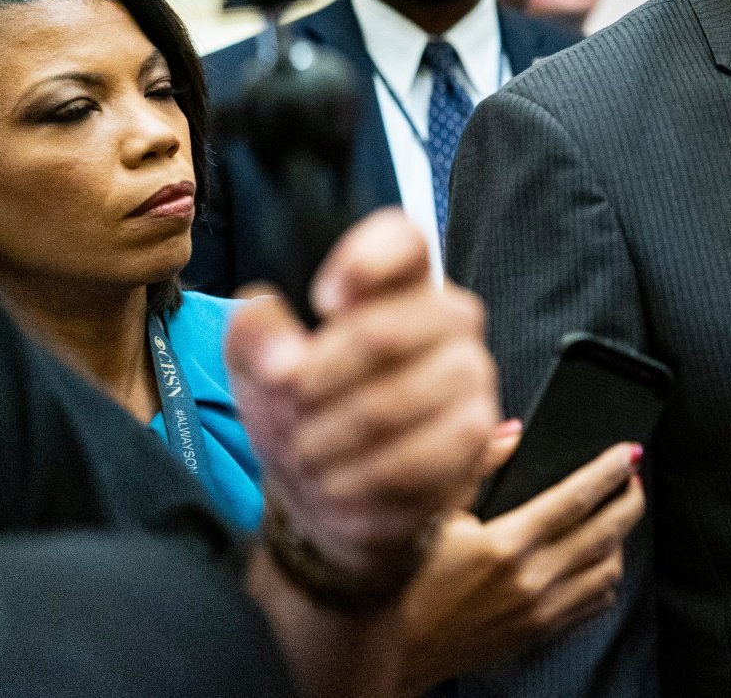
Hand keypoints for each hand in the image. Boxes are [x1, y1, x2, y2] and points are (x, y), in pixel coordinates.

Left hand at [227, 211, 498, 592]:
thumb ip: (254, 335)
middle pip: (382, 332)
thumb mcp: (259, 369)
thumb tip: (269, 326)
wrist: (337, 490)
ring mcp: (471, 372)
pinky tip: (339, 479)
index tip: (321, 302)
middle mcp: (449, 317)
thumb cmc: (305, 411)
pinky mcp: (477, 431)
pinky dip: (360, 476)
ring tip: (307, 451)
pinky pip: (414, 454)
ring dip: (328, 438)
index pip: (404, 240)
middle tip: (291, 405)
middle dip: (315, 383)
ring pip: (391, 401)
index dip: (363, 261)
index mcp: (398, 283)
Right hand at [398, 428, 644, 691]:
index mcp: (506, 544)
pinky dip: (607, 577)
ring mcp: (540, 611)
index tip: (629, 453)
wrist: (396, 650)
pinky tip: (599, 559)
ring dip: (622, 539)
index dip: (610, 471)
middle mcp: (531, 579)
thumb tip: (513, 431)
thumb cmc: (408, 579)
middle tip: (633, 479)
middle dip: (630, 499)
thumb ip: (477, 466)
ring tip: (617, 516)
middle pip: (606, 532)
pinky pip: (595, 604)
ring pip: (609, 570)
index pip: (577, 498)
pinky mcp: (539, 633)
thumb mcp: (434, 514)